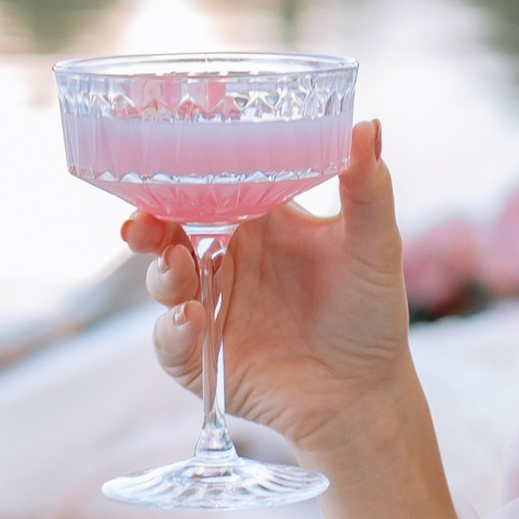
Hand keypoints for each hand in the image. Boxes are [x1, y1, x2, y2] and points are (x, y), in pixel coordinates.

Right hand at [128, 119, 414, 467]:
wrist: (366, 394)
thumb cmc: (370, 313)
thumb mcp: (374, 246)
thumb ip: (366, 188)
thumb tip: (367, 124)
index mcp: (259, 222)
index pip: (209, 186)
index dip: (182, 173)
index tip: (163, 158)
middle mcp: (227, 259)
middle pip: (171, 230)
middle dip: (149, 223)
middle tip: (144, 221)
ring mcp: (211, 307)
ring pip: (164, 281)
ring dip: (161, 272)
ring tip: (178, 267)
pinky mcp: (202, 357)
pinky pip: (172, 341)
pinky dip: (174, 331)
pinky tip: (193, 320)